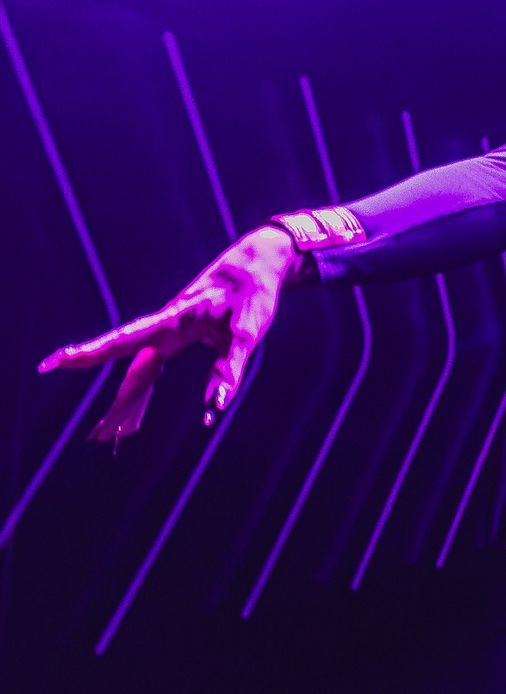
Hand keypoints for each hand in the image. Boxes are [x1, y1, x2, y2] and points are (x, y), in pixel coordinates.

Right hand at [37, 226, 303, 441]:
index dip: (92, 352)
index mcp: (176, 320)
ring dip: (122, 397)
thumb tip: (213, 408)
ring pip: (138, 368)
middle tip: (57, 381)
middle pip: (124, 358)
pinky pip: (153, 366)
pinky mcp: (179, 336)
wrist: (259, 263)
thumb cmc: (252, 294)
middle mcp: (167, 326)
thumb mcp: (246, 332)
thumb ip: (229, 369)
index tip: (59, 359)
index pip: (126, 340)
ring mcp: (171, 332)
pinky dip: (141, 388)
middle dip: (91, 371)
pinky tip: (132, 408)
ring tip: (104, 429)